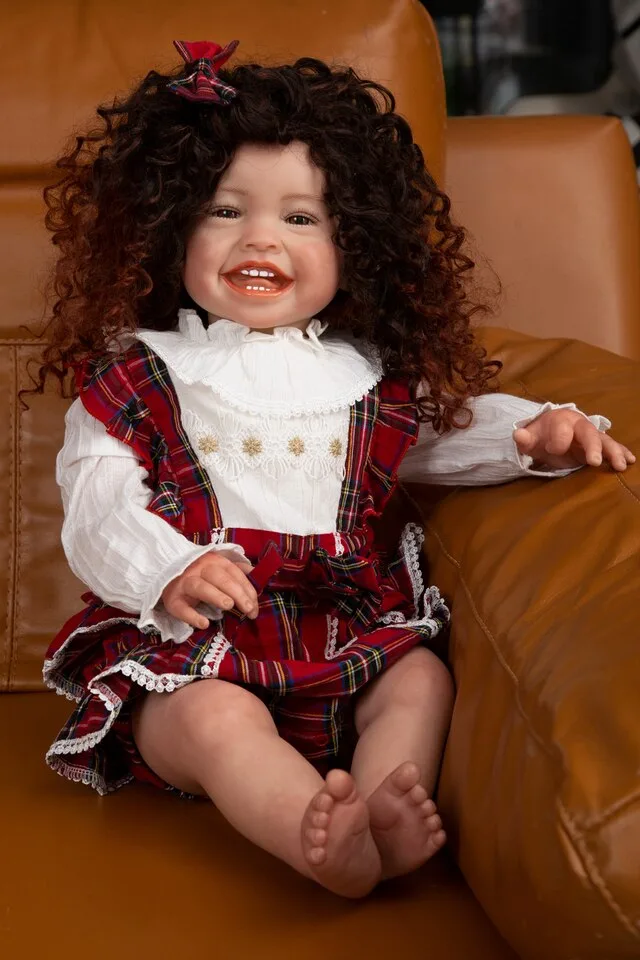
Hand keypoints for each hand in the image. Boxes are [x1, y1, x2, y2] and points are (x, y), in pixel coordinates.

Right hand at [162, 552, 258, 629]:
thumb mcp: (218, 568)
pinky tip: (204, 623)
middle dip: (237, 594)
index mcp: (214, 561)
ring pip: (200, 587)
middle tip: (249, 610)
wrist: (166, 574)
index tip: (255, 606)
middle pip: (220, 578)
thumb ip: (237, 570)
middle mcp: (199, 569)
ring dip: (215, 596)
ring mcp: (184, 583)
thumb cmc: (200, 574)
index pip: (234, 573)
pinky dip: (191, 616)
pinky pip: (181, 607)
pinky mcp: (172, 599)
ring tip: (229, 606)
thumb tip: (256, 574)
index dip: (247, 589)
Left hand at [513, 409, 635, 471]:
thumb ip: (524, 438)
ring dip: (613, 452)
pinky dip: (621, 453)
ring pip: (604, 441)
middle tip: (594, 462)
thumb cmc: (541, 435)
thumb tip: (518, 435)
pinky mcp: (598, 446)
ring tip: (620, 465)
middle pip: (588, 433)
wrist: (550, 432)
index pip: (562, 429)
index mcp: (561, 420)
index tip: (550, 451)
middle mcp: (579, 425)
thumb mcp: (530, 437)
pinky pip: (612, 447)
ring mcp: (590, 435)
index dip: (557, 441)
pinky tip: (630, 460)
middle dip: (592, 447)